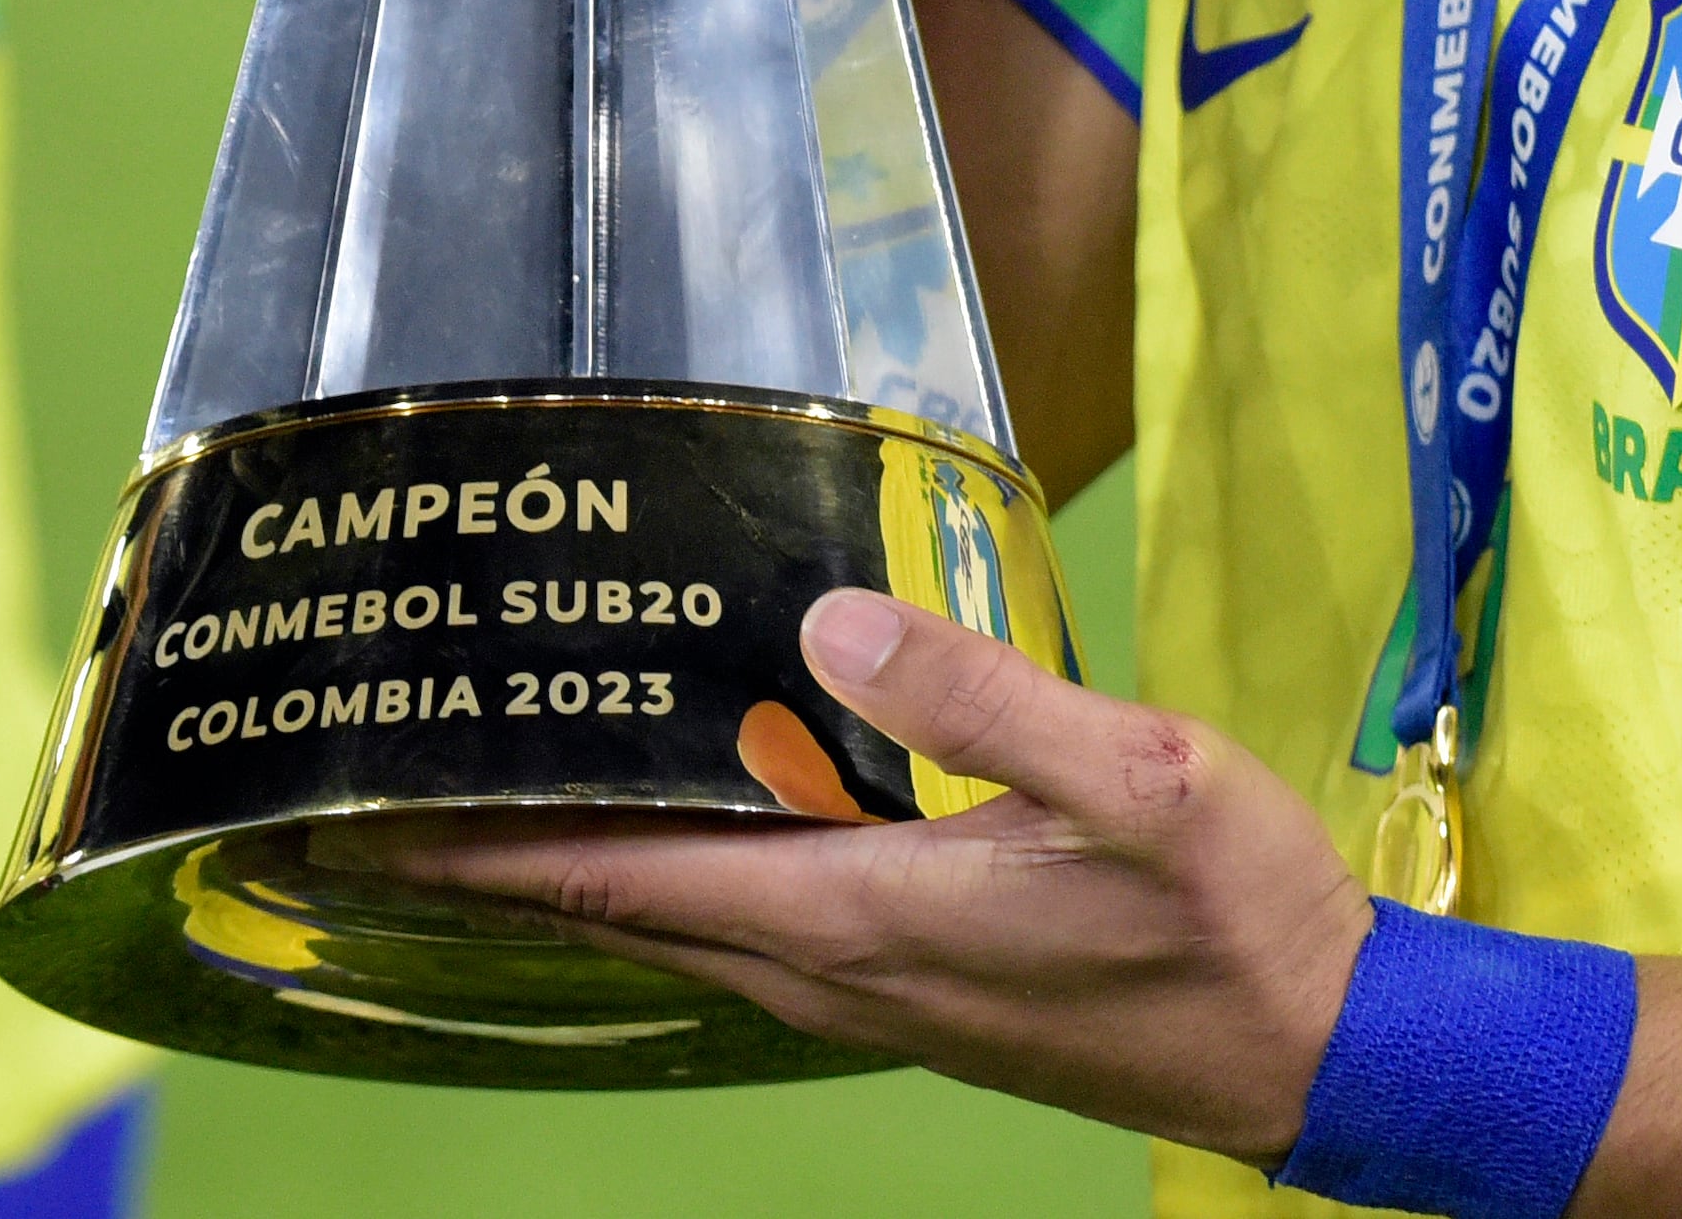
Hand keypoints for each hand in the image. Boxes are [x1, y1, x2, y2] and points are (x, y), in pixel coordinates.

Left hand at [316, 589, 1370, 1155]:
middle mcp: (846, 971)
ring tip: (514, 811)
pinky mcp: (927, 995)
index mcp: (868, 916)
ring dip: (593, 882)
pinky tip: (703, 847)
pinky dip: (689, 893)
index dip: (490, 855)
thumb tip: (828, 631)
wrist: (1320, 1050)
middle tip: (396, 794)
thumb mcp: (1137, 778)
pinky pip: (761, 939)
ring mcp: (885, 996)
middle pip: (633, 917)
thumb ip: (985, 702)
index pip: (631, 886)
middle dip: (506, 863)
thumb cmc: (1234, 917)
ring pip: (693, 934)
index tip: (361, 827)